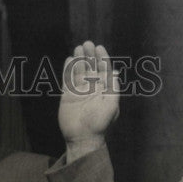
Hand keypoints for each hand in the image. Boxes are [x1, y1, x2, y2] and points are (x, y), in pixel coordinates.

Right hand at [58, 41, 120, 156]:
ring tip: (78, 48)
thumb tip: (114, 72)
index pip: (104, 70)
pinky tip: (70, 59)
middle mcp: (92, 88)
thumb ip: (113, 89)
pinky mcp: (68, 95)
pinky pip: (68, 79)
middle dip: (89, 55)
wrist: (82, 138)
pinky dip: (68, 69)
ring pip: (79, 71)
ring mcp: (79, 91)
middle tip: (87, 44)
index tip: (99, 48)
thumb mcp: (111, 106)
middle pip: (91, 67)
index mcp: (104, 89)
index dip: (102, 58)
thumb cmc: (100, 124)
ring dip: (79, 59)